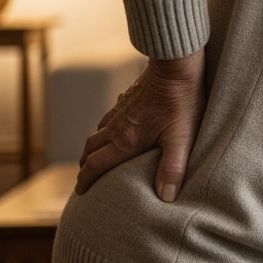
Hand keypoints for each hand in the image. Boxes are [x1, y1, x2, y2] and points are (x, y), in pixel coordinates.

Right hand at [76, 49, 205, 201]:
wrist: (176, 65)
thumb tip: (165, 197)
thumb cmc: (182, 101)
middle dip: (84, 167)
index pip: (96, 164)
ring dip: (92, 149)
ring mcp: (120, 110)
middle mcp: (117, 126)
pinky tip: (115, 132)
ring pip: (97, 133)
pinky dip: (104, 131)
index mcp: (126, 139)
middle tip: (84, 179)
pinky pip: (108, 119)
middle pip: (90, 149)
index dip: (86, 180)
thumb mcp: (182, 138)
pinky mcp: (127, 98)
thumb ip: (173, 168)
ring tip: (96, 159)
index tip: (80, 192)